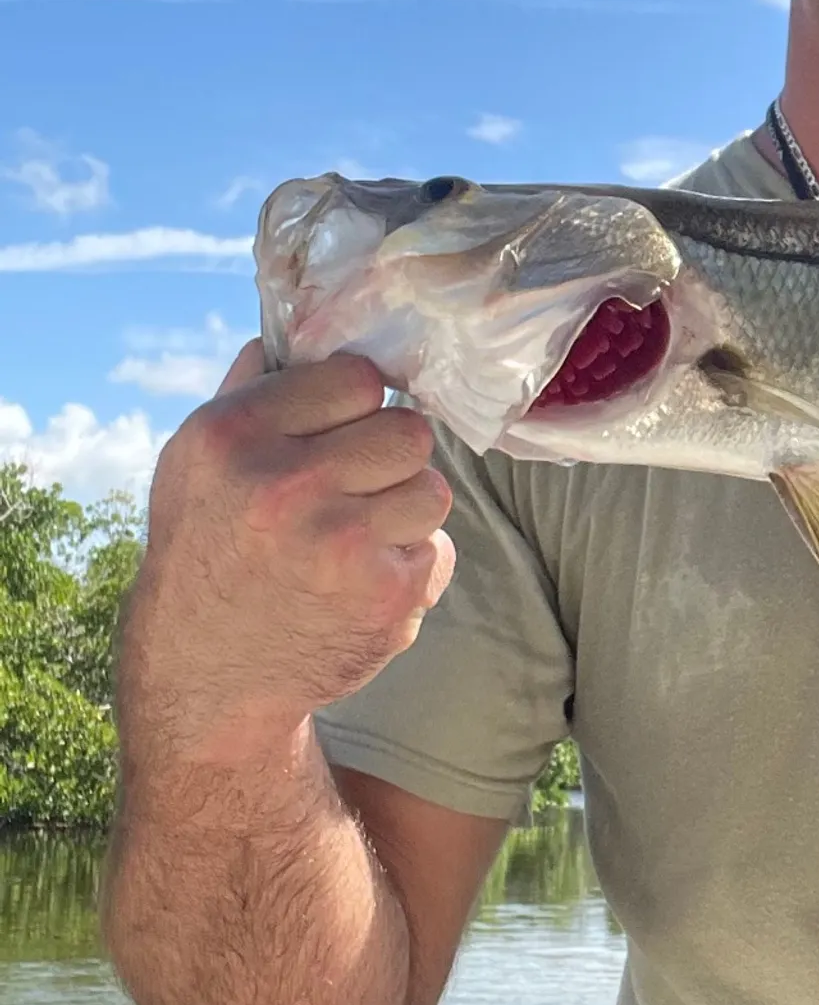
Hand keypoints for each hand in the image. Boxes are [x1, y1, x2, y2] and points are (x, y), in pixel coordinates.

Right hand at [117, 340, 454, 759]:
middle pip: (409, 431)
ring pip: (432, 489)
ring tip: (351, 540)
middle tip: (353, 489)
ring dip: (404, 512)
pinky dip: (408, 564)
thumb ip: (250, 391)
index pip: (356, 376)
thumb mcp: (196, 462)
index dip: (356, 404)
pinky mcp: (384, 595)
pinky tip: (358, 584)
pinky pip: (437, 549)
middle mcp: (285, 484)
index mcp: (234, 435)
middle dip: (389, 458)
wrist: (208, 676)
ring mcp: (339, 542)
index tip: (338, 431)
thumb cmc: (209, 551)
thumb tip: (296, 328)